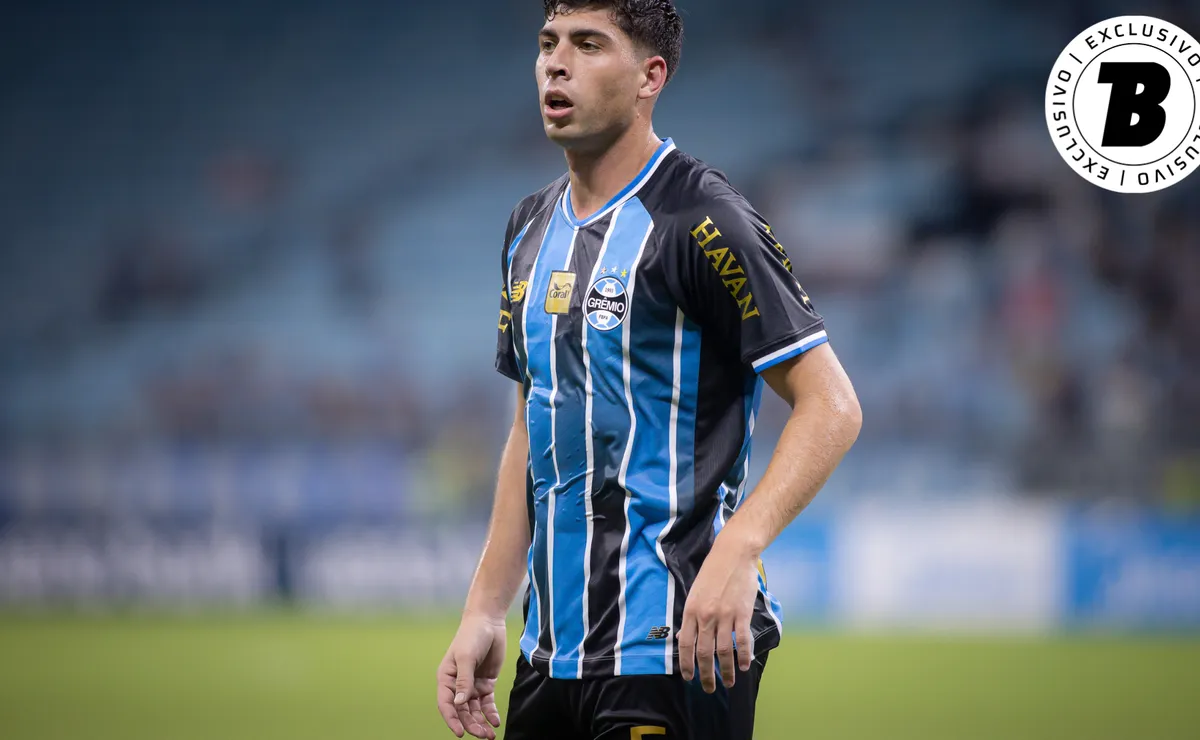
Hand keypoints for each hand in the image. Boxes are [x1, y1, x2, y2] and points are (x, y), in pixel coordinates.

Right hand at [436, 611, 505, 737]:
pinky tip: (496, 721)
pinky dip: (491, 713)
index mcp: (446, 678)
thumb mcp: (466, 657)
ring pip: (475, 710)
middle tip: (483, 735)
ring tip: (490, 734)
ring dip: (481, 722)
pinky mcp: (486, 683)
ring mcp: (472, 685)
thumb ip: (463, 681)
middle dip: (471, 725)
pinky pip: (487, 703)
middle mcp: (457, 685)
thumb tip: (459, 703)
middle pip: (462, 711)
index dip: (452, 720)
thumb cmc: (471, 636)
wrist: (488, 622)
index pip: (446, 704)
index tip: (461, 733)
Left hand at [676, 532, 760, 692]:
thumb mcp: (695, 592)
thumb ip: (692, 614)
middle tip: (709, 688)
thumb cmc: (713, 571)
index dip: (687, 664)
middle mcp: (706, 616)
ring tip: (729, 683)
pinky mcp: (742, 614)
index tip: (689, 678)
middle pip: (704, 653)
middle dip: (706, 675)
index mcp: (691, 611)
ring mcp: (724, 616)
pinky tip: (745, 666)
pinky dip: (744, 656)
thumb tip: (687, 635)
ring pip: (724, 652)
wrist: (732, 554)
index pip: (685, 645)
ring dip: (726, 671)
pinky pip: (742, 641)